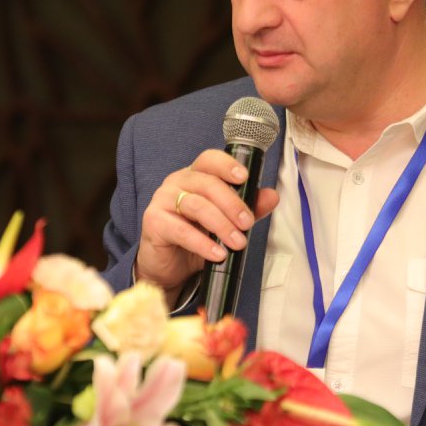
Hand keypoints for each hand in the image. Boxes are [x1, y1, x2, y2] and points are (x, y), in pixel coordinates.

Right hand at [135, 149, 279, 301]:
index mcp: (195, 176)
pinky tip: (217, 254)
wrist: (168, 266)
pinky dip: (202, 243)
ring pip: (196, 205)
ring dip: (221, 225)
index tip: (244, 178)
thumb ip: (248, 209)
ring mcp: (162, 201)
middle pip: (207, 183)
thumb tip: (272, 196)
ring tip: (237, 243)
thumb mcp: (226, 223)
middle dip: (232, 203)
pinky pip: (181, 230)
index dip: (227, 165)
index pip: (209, 160)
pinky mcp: (153, 223)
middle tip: (247, 223)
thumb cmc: (195, 237)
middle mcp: (177, 183)